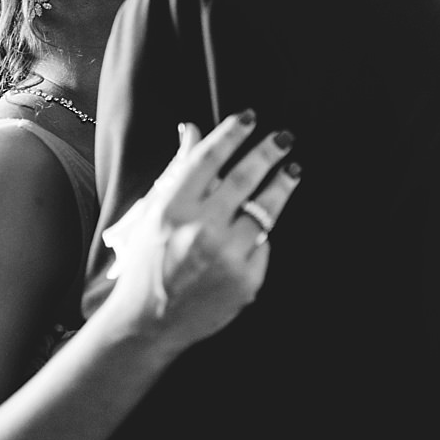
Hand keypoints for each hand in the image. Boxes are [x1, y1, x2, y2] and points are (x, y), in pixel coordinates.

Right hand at [95, 110, 300, 353]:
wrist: (148, 322)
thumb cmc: (147, 262)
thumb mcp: (154, 213)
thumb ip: (179, 170)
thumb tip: (192, 129)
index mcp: (172, 210)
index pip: (209, 159)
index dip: (232, 134)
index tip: (250, 117)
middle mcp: (200, 231)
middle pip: (245, 178)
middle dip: (269, 152)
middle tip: (285, 137)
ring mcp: (226, 258)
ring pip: (266, 211)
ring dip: (282, 186)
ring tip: (292, 172)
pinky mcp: (246, 281)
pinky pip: (263, 246)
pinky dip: (259, 237)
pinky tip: (255, 232)